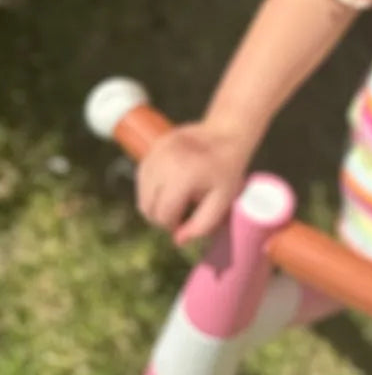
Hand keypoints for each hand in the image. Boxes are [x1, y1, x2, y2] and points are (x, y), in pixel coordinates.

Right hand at [136, 121, 251, 244]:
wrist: (226, 134)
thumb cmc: (227, 169)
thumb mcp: (223, 200)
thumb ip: (202, 225)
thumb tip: (178, 240)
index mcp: (183, 176)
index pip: (163, 215)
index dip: (173, 224)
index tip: (186, 220)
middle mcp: (165, 162)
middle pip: (147, 207)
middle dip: (162, 215)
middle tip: (181, 210)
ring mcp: (156, 153)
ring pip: (142, 194)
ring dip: (155, 202)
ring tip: (177, 196)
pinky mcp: (152, 148)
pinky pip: (142, 178)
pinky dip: (151, 187)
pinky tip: (170, 184)